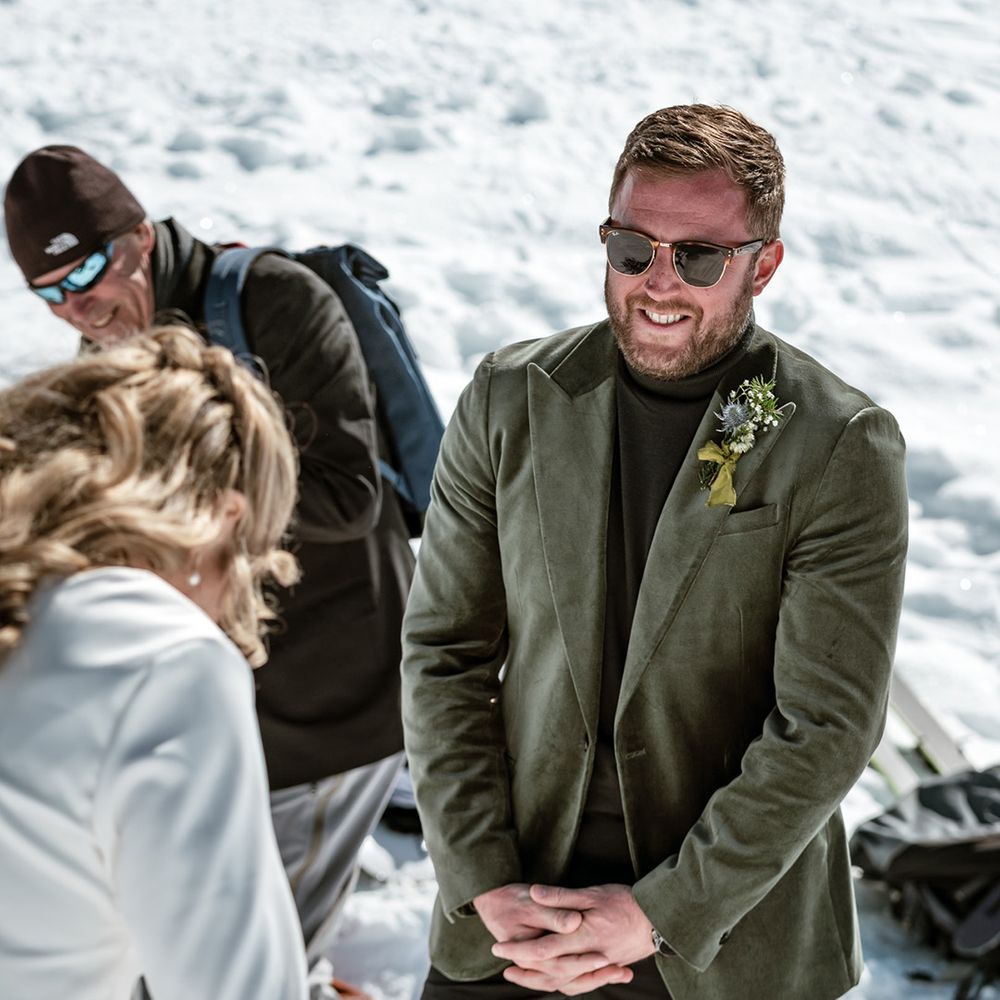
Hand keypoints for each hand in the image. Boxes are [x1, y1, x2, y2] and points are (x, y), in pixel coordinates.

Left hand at [492, 884, 654, 992]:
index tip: (499, 949)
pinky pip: (581, 983)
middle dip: (525, 971)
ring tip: (523, 976)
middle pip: (550, 971)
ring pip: (565, 981)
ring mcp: (598, 966)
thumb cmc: (625, 901)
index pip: (542, 949)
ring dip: (541, 980)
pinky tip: (556, 980)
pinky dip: (565, 983)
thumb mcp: (592, 893)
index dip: (518, 950)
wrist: (659, 918)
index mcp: (581, 937)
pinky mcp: (607, 967)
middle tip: (504, 969)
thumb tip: (534, 892)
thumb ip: (562, 897)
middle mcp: (588, 957)